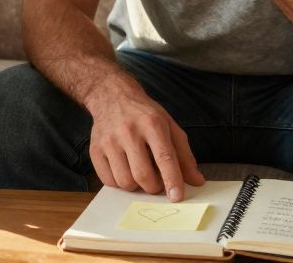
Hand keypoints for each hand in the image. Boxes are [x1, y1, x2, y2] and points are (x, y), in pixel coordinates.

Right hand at [87, 78, 204, 201]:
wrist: (112, 96)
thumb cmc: (144, 114)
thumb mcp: (169, 126)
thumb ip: (184, 155)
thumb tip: (197, 181)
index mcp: (152, 124)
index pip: (165, 157)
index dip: (172, 180)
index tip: (177, 196)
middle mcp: (129, 131)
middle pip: (143, 175)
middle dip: (154, 187)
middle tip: (156, 181)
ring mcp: (109, 141)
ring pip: (125, 182)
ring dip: (135, 185)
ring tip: (138, 172)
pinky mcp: (95, 149)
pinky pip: (108, 181)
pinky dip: (119, 182)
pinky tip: (124, 169)